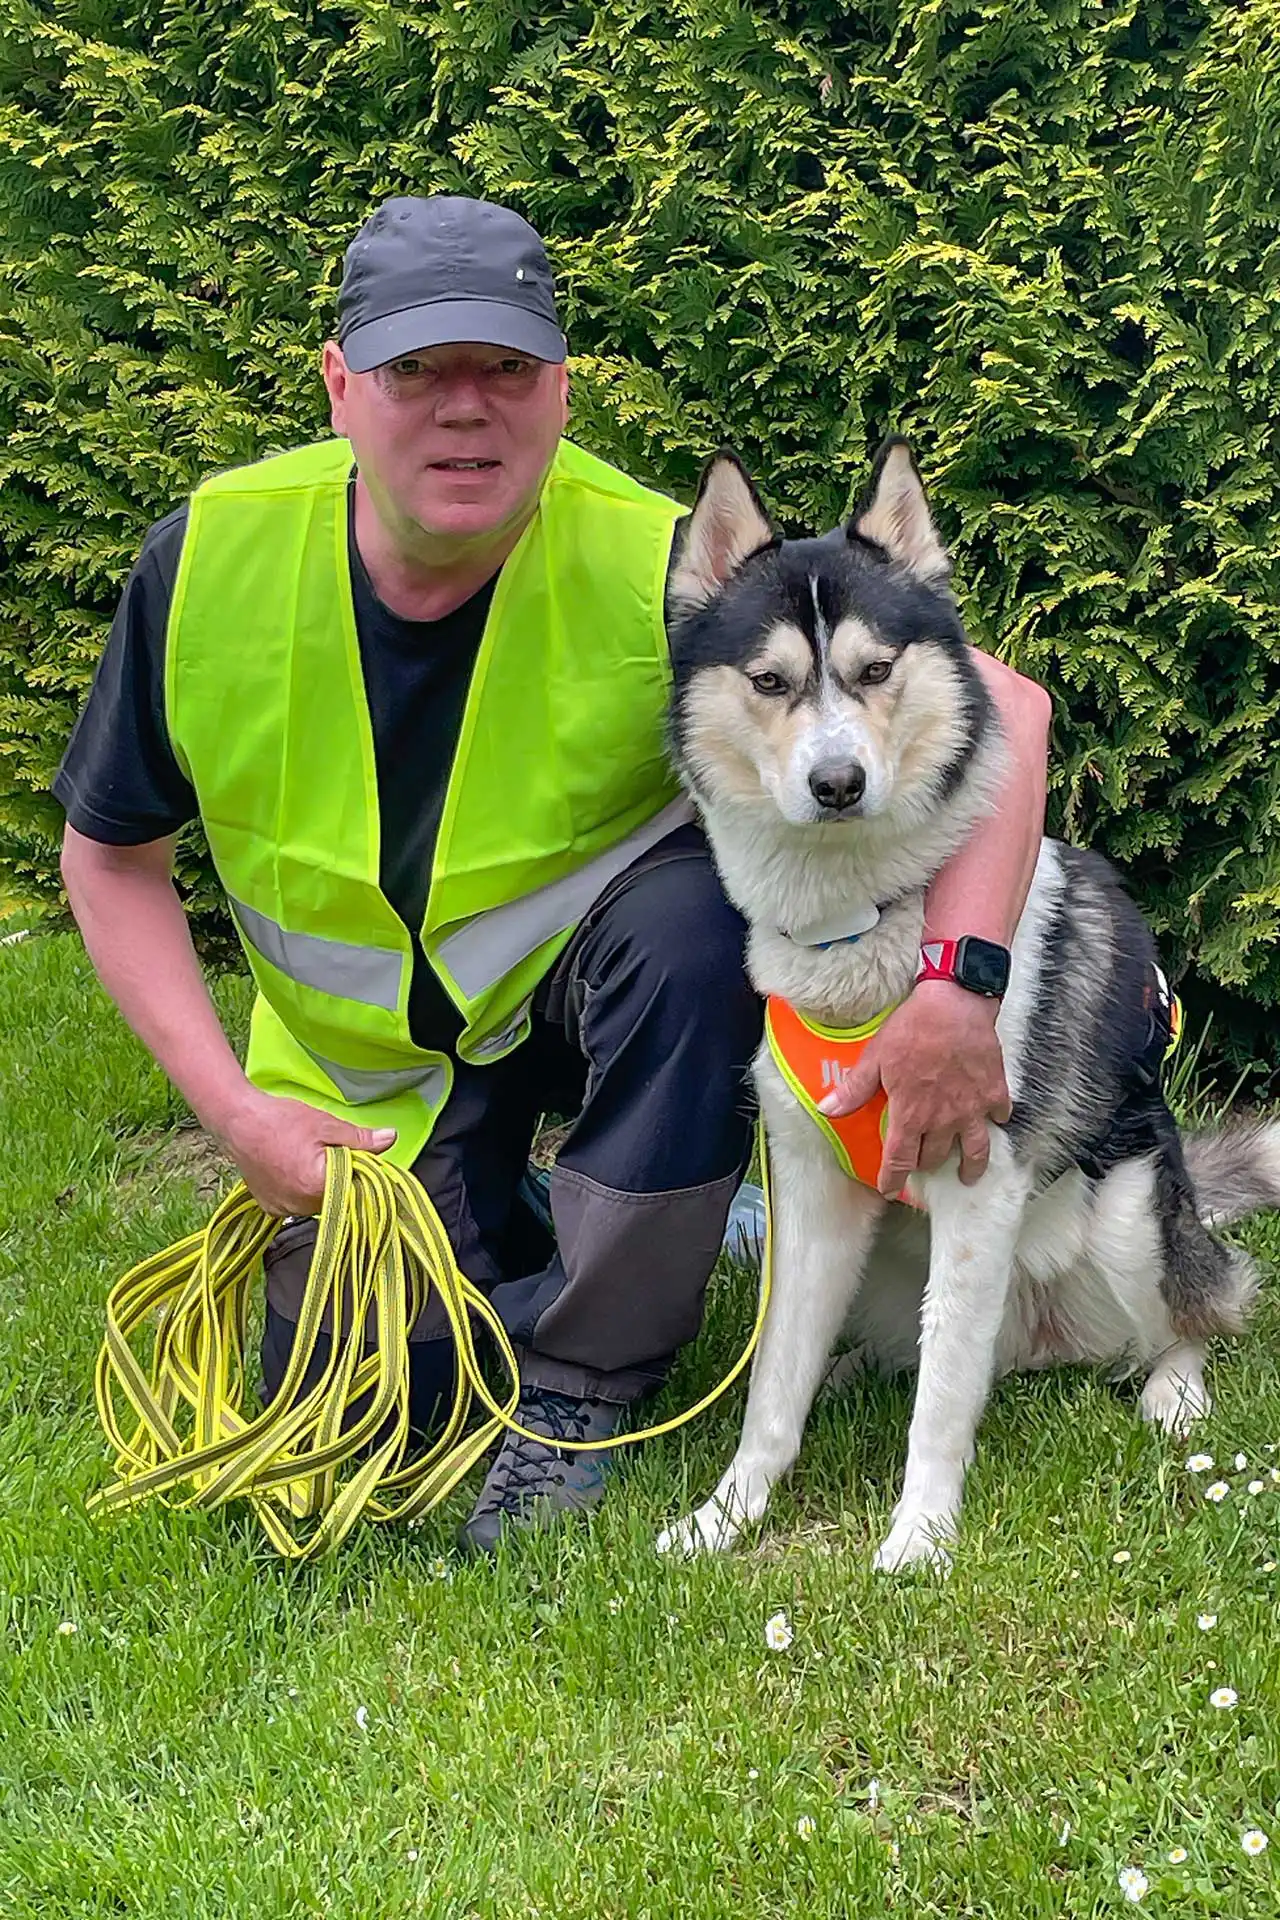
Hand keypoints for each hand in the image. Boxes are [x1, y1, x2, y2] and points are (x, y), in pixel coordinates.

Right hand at [208, 1084, 396, 1216]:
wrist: (237, 1119)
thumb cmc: (281, 1120)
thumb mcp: (326, 1124)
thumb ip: (360, 1138)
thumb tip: (391, 1139)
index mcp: (316, 1186)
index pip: (355, 1190)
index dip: (362, 1175)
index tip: (363, 1162)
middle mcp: (298, 1206)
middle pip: (337, 1200)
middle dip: (343, 1180)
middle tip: (334, 1155)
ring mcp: (282, 1209)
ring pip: (318, 1204)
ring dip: (323, 1187)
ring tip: (312, 1159)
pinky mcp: (270, 1207)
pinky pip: (298, 1205)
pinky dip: (303, 1191)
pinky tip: (297, 1169)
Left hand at [817, 980, 1010, 1194]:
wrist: (955, 1004)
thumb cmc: (912, 1030)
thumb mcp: (875, 1058)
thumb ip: (854, 1090)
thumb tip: (826, 1111)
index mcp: (911, 1115)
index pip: (900, 1161)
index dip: (893, 1179)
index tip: (890, 1189)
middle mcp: (943, 1120)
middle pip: (935, 1157)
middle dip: (925, 1164)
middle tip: (921, 1162)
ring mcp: (972, 1109)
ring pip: (974, 1151)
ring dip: (970, 1166)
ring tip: (968, 1174)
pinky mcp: (995, 1093)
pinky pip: (998, 1118)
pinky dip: (994, 1123)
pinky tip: (991, 1122)